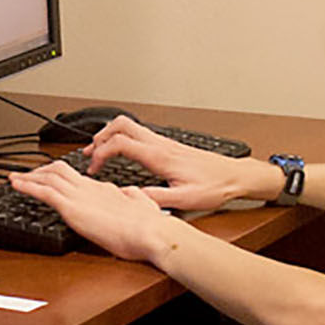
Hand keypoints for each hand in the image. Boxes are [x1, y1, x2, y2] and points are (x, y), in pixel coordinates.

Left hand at [8, 161, 176, 261]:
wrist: (153, 233)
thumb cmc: (151, 226)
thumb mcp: (142, 204)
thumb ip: (132, 197)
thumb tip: (130, 193)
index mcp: (104, 188)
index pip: (76, 176)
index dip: (60, 175)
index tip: (50, 178)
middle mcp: (89, 187)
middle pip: (58, 169)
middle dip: (40, 171)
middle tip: (26, 175)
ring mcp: (80, 195)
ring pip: (47, 176)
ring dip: (28, 176)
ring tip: (14, 178)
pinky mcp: (72, 207)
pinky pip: (43, 191)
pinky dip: (26, 186)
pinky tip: (15, 185)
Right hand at [84, 116, 268, 209]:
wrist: (236, 176)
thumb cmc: (215, 186)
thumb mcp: (186, 200)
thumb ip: (157, 199)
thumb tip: (131, 197)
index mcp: (160, 156)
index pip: (120, 143)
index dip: (100, 153)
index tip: (93, 168)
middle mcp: (160, 144)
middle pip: (121, 124)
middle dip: (99, 136)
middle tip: (88, 154)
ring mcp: (164, 142)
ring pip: (129, 125)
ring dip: (109, 135)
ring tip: (98, 151)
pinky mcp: (168, 146)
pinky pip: (138, 134)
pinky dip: (122, 139)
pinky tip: (120, 153)